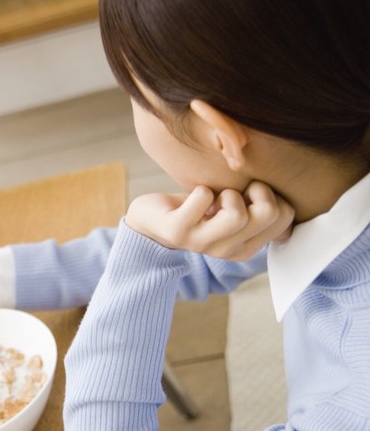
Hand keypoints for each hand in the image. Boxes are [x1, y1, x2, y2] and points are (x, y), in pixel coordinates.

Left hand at [124, 181, 293, 260]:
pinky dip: (200, 190)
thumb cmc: (199, 208)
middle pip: (267, 213)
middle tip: (232, 192)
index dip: (272, 194)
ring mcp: (202, 244)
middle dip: (255, 189)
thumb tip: (289, 195)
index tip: (249, 195)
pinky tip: (193, 199)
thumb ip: (260, 207)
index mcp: (247, 247)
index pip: (285, 216)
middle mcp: (228, 251)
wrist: (152, 218)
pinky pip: (203, 199)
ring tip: (213, 197)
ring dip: (226, 193)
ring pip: (237, 214)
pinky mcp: (178, 232)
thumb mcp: (235, 208)